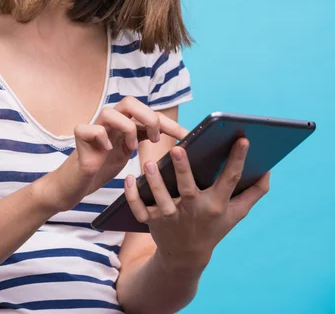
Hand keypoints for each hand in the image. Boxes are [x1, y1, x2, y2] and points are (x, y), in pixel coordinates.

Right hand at [42, 96, 188, 211]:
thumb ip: (143, 138)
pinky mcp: (80, 138)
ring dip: (126, 128)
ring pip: (111, 111)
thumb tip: (171, 138)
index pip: (149, 114)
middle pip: (130, 102)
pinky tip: (106, 151)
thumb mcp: (128, 151)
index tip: (187, 136)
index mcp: (123, 122)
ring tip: (130, 148)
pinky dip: (101, 138)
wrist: (76, 183)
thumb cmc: (102, 165)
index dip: (169, 124)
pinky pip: (90, 128)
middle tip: (155, 138)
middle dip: (148, 117)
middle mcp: (109, 121)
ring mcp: (94, 127)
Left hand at [125, 138, 270, 270]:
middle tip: (177, 148)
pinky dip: (132, 195)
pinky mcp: (152, 221)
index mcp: (216, 204)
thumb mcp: (235, 214)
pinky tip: (128, 179)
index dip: (237, 159)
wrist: (186, 258)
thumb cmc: (213, 228)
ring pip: (161, 198)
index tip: (242, 139)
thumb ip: (254, 193)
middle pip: (188, 188)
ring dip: (154, 181)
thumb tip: (268, 170)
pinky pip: (139, 208)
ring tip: (149, 163)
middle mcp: (194, 210)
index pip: (229, 180)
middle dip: (183, 169)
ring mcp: (171, 217)